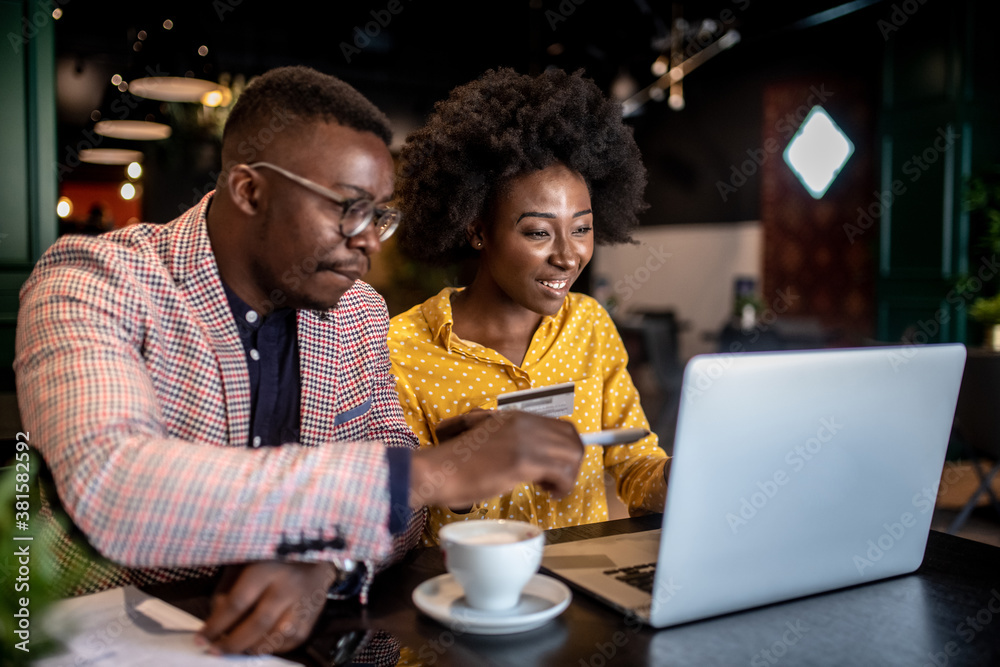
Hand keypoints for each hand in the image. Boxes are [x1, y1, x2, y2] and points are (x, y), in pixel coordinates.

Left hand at [197, 560, 337, 654]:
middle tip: (215, 650)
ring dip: (252, 648)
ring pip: (276, 637)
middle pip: (258, 624)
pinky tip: (258, 643)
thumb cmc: (272, 556)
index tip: (201, 638)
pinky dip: (270, 648)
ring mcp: (303, 603)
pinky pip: (290, 642)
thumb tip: (216, 619)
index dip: (216, 625)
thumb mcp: (245, 560)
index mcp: (267, 567)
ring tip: (237, 648)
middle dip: (232, 643)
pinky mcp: (311, 617)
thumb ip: (228, 588)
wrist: (314, 553)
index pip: (237, 603)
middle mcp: (288, 586)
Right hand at [410, 410, 583, 508]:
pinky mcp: (523, 460)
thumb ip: (511, 439)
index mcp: (516, 417)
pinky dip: (562, 486)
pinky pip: (562, 472)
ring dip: (567, 476)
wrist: (440, 470)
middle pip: (573, 440)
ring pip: (572, 456)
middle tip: (556, 481)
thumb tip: (534, 454)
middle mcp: (524, 423)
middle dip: (571, 464)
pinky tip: (548, 493)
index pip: (562, 427)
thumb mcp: (489, 438)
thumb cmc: (459, 462)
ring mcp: (525, 440)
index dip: (567, 449)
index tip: (559, 467)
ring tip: (550, 488)